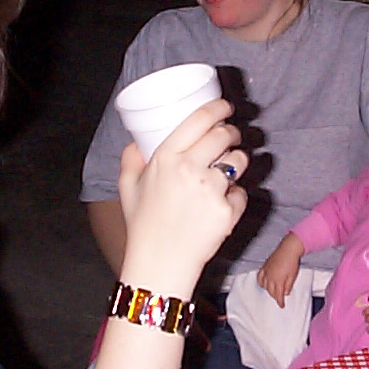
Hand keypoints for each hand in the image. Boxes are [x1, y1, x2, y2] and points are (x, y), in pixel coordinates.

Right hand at [117, 97, 246, 296]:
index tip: (225, 106)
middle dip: (231, 132)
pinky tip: (223, 205)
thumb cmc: (144, 226)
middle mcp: (189, 170)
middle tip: (231, 136)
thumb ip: (130, 159)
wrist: (160, 262)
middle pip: (223, 136)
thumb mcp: (127, 188)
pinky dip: (235, 197)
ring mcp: (210, 191)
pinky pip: (241, 194)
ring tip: (228, 170)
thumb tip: (137, 141)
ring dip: (237, 161)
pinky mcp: (227, 212)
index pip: (199, 121)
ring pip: (238, 162)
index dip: (218, 108)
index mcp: (165, 158)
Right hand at [257, 233, 303, 307]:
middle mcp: (270, 277)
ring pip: (264, 286)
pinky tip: (263, 283)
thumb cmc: (292, 262)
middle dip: (275, 296)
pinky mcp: (264, 267)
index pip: (278, 295)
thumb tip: (285, 293)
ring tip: (273, 291)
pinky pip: (259, 277)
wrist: (288, 249)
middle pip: (271, 291)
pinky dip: (261, 282)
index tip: (282, 305)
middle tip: (279, 298)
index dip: (280, 302)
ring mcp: (266, 272)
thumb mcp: (293, 276)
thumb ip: (288, 286)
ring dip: (268, 290)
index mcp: (278, 280)